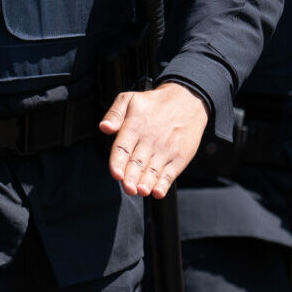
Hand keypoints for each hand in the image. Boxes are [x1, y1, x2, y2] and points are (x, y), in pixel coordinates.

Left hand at [98, 83, 208, 197]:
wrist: (187, 100)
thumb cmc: (154, 103)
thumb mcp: (129, 99)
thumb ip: (114, 114)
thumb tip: (104, 127)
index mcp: (135, 127)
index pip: (123, 148)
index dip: (118, 162)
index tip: (116, 174)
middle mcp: (150, 140)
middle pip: (137, 162)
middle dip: (131, 177)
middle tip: (127, 188)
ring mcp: (165, 150)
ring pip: (153, 170)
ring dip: (146, 182)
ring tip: (141, 191)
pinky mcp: (179, 157)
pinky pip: (169, 173)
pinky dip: (163, 184)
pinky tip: (158, 192)